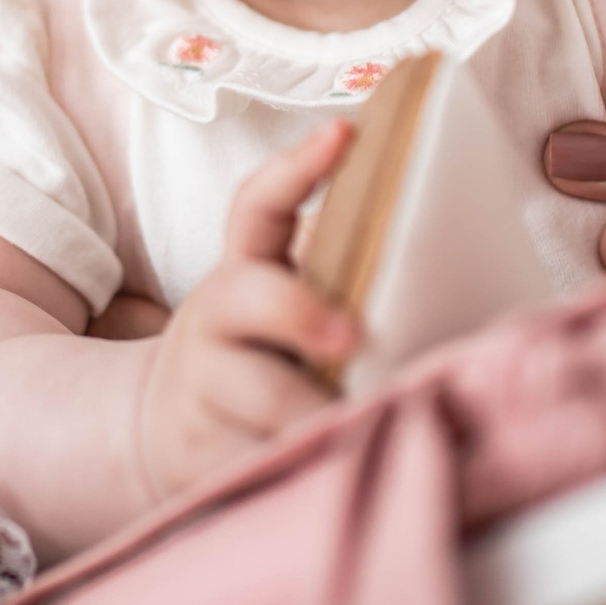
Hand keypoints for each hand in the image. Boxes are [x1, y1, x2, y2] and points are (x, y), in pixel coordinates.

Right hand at [135, 123, 357, 499]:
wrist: (162, 433)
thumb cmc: (258, 356)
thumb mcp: (274, 303)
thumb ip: (330, 271)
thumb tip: (443, 249)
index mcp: (242, 274)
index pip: (258, 207)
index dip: (295, 169)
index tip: (344, 132)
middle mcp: (216, 324)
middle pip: (247, 298)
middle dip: (300, 312)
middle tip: (351, 338)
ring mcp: (206, 393)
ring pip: (260, 401)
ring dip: (316, 414)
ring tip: (371, 427)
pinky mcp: (206, 461)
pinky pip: (263, 467)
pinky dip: (310, 470)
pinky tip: (346, 472)